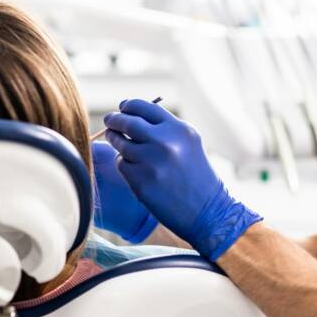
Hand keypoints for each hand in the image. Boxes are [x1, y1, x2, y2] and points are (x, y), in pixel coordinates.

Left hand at [104, 99, 260, 260]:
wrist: (208, 211)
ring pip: (120, 144)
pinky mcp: (140, 182)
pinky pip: (122, 165)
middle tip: (109, 121)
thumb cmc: (195, 174)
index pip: (143, 107)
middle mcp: (165, 142)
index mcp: (178, 129)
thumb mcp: (188, 142)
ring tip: (119, 143)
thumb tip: (128, 110)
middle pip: (127, 122)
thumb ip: (163, 127)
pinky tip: (137, 170)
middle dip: (114, 120)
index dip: (128, 106)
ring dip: (116, 141)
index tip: (122, 108)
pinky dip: (125, 165)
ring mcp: (151, 162)